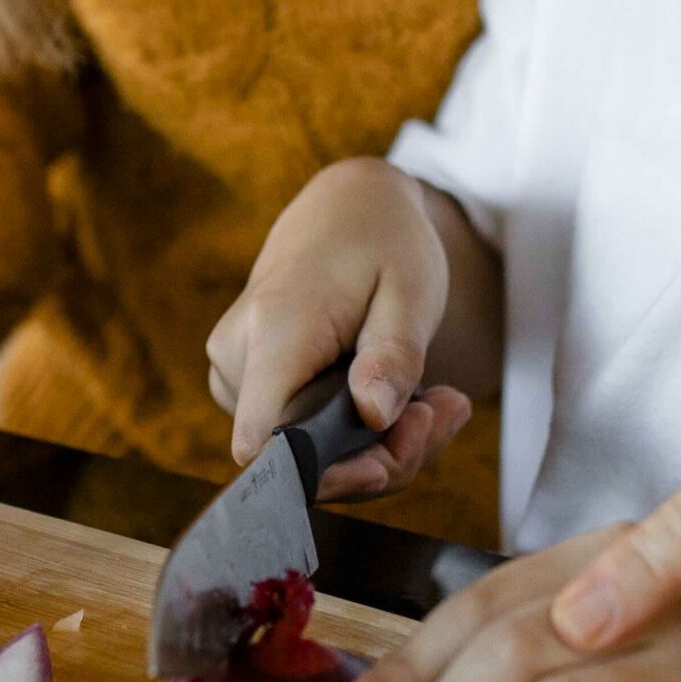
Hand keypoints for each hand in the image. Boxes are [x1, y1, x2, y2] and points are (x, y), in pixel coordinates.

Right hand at [207, 158, 475, 500]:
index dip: (327, 472)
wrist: (343, 209)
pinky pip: (300, 434)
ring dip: (378, 448)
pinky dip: (357, 434)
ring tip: (438, 403)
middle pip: (298, 457)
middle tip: (446, 413)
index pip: (266, 439)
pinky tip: (405, 404)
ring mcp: (234, 373)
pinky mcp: (246, 384)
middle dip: (381, 458)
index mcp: (276, 329)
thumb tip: (373, 417)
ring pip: (304, 453)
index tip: (393, 457)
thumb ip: (393, 355)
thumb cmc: (381, 243)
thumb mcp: (410, 291)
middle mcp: (238, 357)